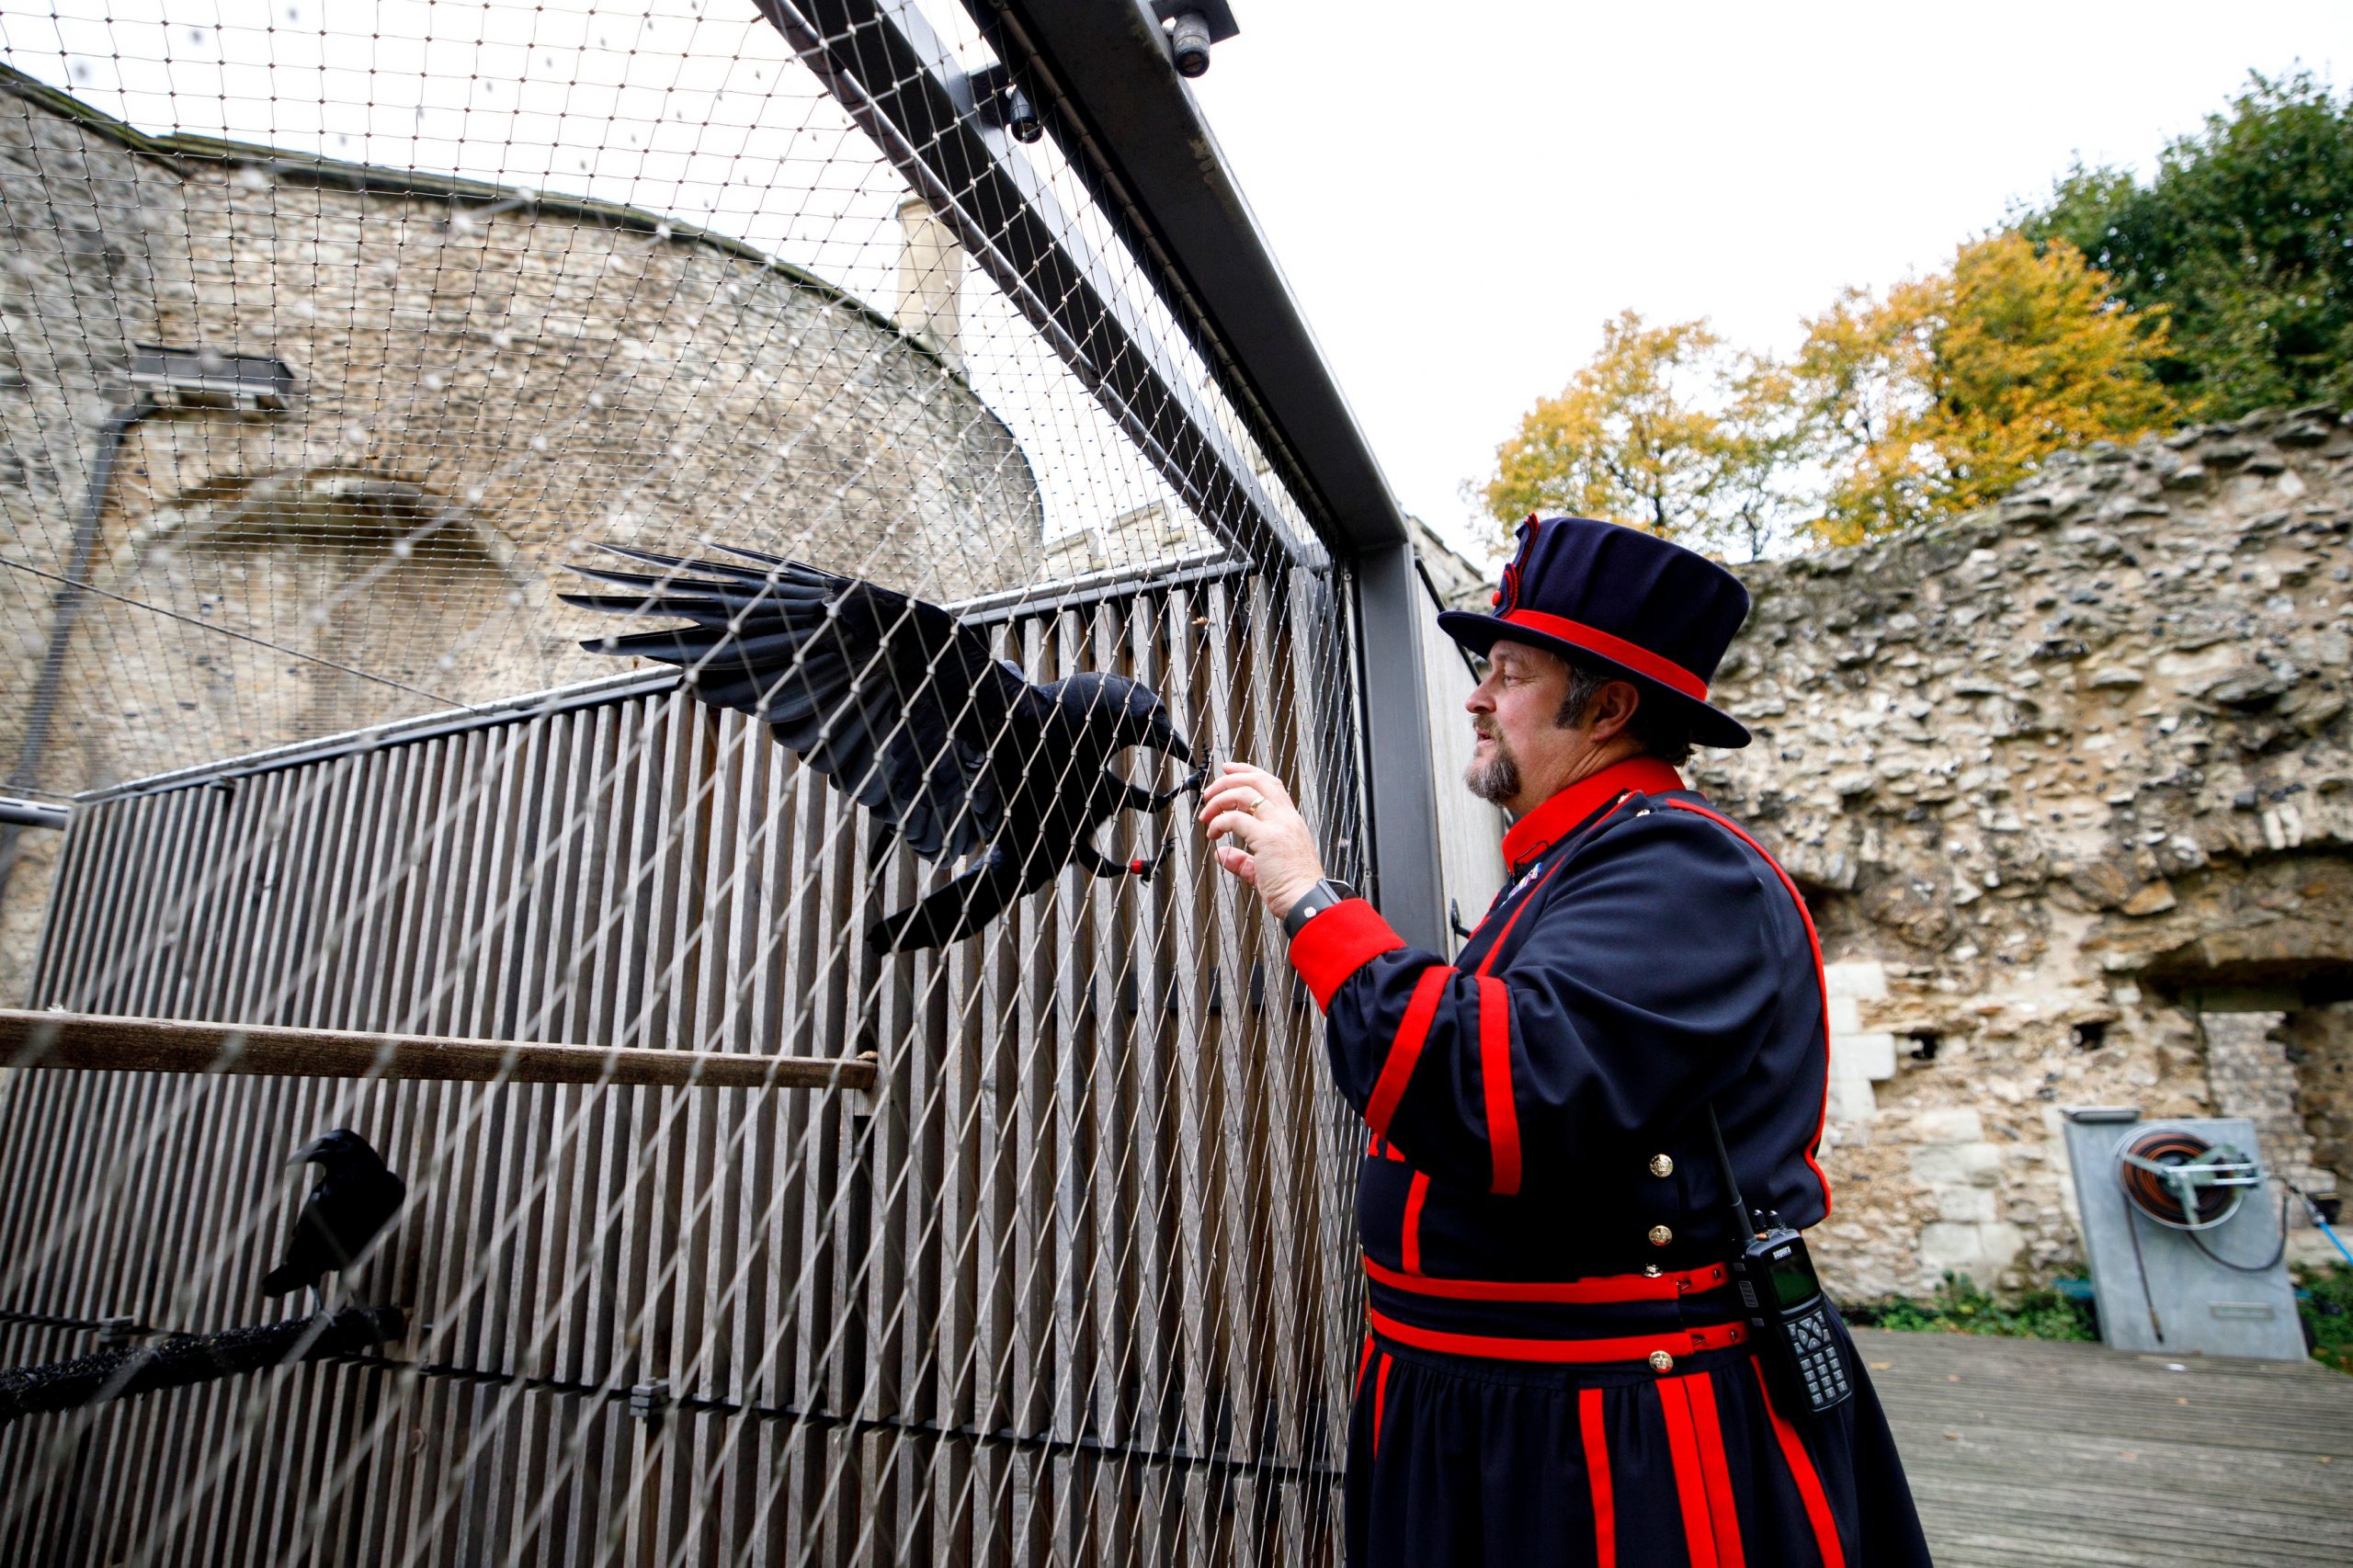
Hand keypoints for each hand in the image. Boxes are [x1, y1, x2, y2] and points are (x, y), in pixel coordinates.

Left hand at [1196, 760, 1324, 919]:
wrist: (1308, 902)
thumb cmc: (1293, 889)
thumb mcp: (1264, 870)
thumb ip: (1243, 861)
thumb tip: (1223, 855)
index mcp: (1290, 821)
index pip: (1270, 784)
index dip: (1248, 772)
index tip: (1229, 771)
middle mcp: (1286, 818)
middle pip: (1257, 780)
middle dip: (1228, 780)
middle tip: (1210, 792)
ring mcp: (1278, 826)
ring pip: (1245, 793)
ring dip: (1220, 799)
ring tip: (1207, 814)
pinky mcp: (1268, 838)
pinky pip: (1236, 819)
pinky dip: (1219, 822)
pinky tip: (1213, 833)